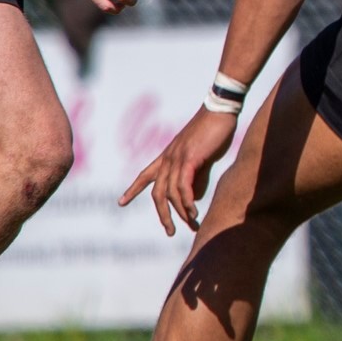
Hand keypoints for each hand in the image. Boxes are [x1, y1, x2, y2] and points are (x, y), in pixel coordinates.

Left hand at [122, 106, 237, 235]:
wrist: (220, 109)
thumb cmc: (214, 130)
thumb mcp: (202, 156)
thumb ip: (196, 176)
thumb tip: (193, 196)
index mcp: (168, 156)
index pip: (145, 175)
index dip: (133, 190)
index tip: (121, 203)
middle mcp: (168, 158)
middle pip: (157, 193)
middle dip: (162, 215)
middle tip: (170, 231)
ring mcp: (177, 158)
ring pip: (171, 193)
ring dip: (180, 212)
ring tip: (192, 223)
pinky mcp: (189, 159)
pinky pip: (183, 186)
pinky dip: (187, 202)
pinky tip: (193, 211)